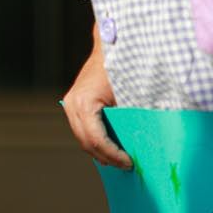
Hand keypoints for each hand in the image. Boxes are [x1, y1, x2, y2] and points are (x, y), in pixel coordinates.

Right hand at [62, 40, 130, 169]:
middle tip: (127, 165)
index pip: (96, 140)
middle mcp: (72, 104)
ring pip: (82, 138)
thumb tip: (143, 144)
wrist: (109, 47)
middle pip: (86, 143)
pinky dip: (94, 140)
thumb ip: (131, 119)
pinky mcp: (72, 104)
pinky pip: (82, 129)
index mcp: (84, 103)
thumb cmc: (121, 68)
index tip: (129, 162)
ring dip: (99, 151)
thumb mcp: (129, 95)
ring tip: (119, 159)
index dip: (112, 155)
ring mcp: (69, 104)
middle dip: (106, 157)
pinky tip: (110, 147)